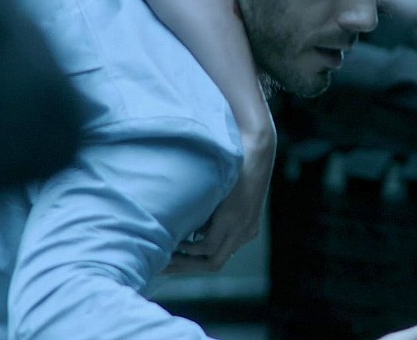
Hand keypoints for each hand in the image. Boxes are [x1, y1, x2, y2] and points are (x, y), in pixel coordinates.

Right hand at [166, 119, 275, 272]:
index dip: (195, 264)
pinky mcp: (234, 218)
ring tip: (165, 260)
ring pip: (213, 261)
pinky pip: (209, 245)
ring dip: (186, 263)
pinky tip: (177, 244)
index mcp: (245, 230)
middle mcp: (245, 234)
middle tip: (162, 268)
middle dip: (187, 269)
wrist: (255, 148)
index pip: (218, 257)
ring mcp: (242, 228)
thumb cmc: (237, 165)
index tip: (173, 263)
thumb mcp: (224, 195)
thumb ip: (211, 214)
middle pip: (215, 265)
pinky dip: (191, 249)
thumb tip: (187, 228)